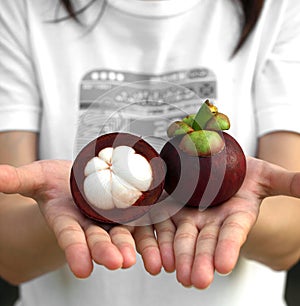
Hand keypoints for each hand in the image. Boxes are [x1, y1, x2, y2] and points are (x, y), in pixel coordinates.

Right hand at [0, 160, 137, 277]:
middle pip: (98, 238)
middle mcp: (89, 224)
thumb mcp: (38, 176)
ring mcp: (109, 219)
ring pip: (121, 234)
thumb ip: (19, 180)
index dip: (75, 251)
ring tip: (138, 258)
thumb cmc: (55, 181)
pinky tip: (156, 245)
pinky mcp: (126, 212)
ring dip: (130, 246)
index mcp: (66, 219)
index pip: (69, 236)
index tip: (81, 269)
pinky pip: (138, 222)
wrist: (78, 180)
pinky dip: (147, 234)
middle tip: (118, 262)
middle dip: (106, 251)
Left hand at [134, 156, 299, 288]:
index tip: (223, 265)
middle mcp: (213, 222)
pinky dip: (159, 240)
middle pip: (206, 242)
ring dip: (179, 255)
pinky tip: (156, 256)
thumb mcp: (267, 176)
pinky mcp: (174, 211)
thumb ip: (288, 184)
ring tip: (176, 272)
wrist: (220, 169)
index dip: (228, 247)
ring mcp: (192, 217)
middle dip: (201, 261)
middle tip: (196, 280)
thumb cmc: (246, 174)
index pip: (233, 234)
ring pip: (183, 238)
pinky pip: (164, 225)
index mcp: (236, 216)